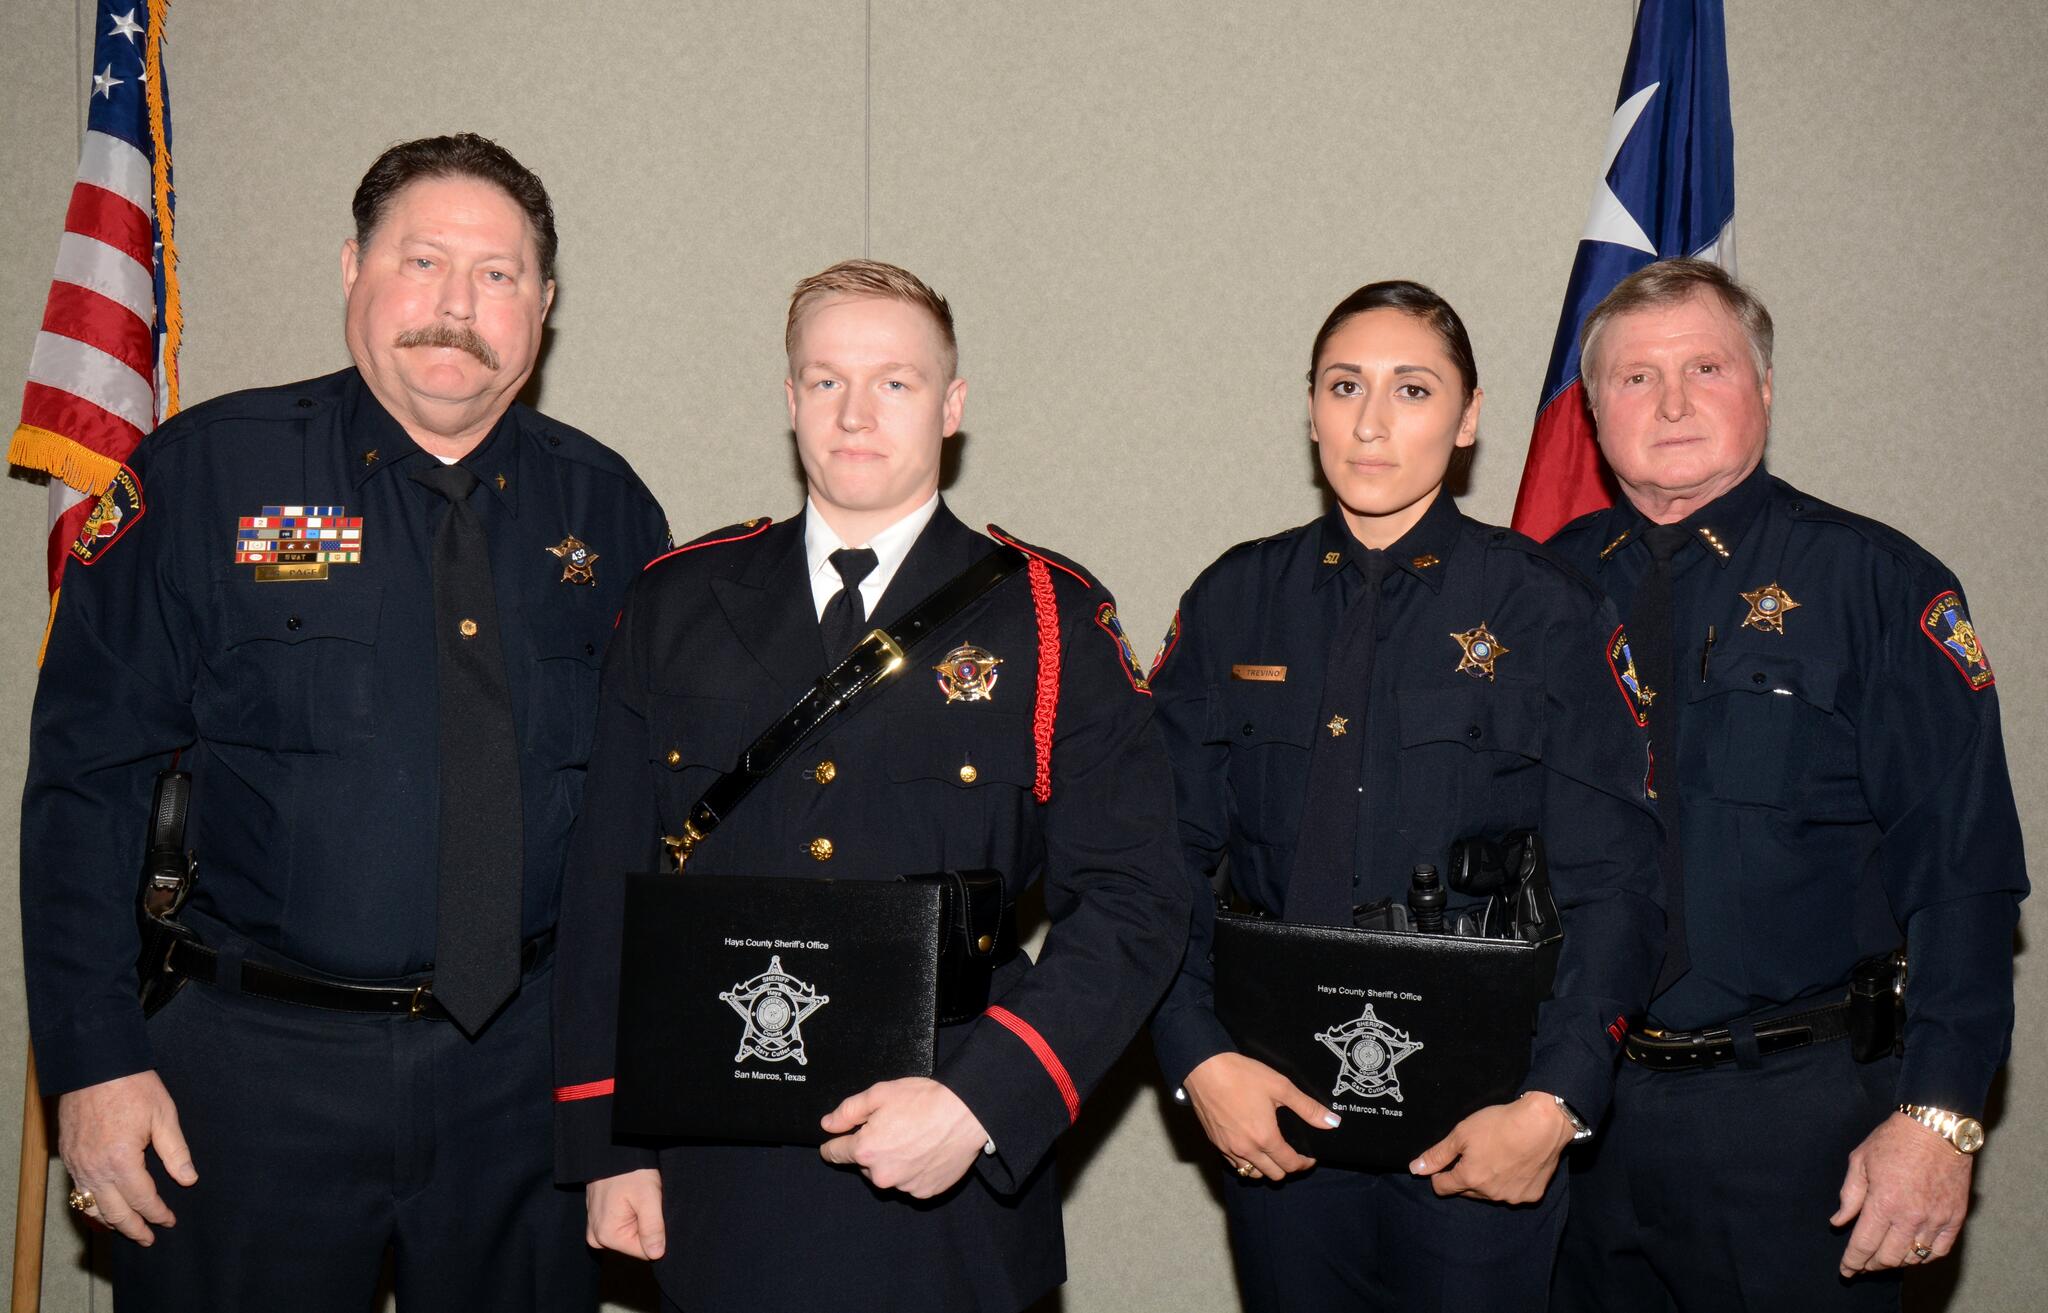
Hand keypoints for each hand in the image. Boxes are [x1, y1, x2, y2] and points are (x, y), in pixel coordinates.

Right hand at [56, 1070, 196, 1244]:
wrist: (94, 1065)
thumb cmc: (132, 1086)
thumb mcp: (164, 1115)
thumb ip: (176, 1152)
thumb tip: (188, 1180)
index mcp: (122, 1160)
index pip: (143, 1200)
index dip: (158, 1214)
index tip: (170, 1221)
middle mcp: (95, 1169)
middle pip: (115, 1212)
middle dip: (134, 1228)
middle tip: (149, 1238)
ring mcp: (77, 1165)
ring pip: (92, 1207)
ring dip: (111, 1222)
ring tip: (128, 1229)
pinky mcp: (68, 1157)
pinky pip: (78, 1192)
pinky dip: (90, 1207)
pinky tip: (102, 1209)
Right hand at [586, 1168, 665, 1259]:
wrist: (613, 1150)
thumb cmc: (631, 1171)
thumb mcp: (648, 1198)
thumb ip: (652, 1228)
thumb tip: (656, 1255)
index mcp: (607, 1235)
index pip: (644, 1252)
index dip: (656, 1233)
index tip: (653, 1211)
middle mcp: (597, 1237)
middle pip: (635, 1243)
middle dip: (646, 1225)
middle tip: (646, 1202)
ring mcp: (595, 1227)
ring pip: (630, 1234)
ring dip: (639, 1219)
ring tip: (638, 1199)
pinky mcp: (599, 1219)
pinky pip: (621, 1224)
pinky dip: (631, 1214)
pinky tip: (631, 1198)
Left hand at [818, 1077, 988, 1198]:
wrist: (967, 1114)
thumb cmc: (925, 1100)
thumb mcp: (880, 1094)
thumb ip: (848, 1111)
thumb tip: (828, 1125)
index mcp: (866, 1150)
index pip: (835, 1153)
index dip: (833, 1145)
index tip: (834, 1142)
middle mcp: (882, 1175)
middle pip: (865, 1165)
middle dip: (872, 1150)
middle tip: (893, 1129)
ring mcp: (905, 1186)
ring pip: (889, 1174)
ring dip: (894, 1161)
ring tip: (914, 1139)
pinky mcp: (925, 1191)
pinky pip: (910, 1182)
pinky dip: (914, 1170)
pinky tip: (926, 1152)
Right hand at [1181, 1051, 1339, 1181]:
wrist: (1204, 1068)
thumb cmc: (1242, 1075)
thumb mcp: (1280, 1087)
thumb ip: (1307, 1108)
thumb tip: (1332, 1122)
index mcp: (1265, 1138)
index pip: (1289, 1165)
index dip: (1304, 1164)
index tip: (1309, 1156)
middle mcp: (1246, 1149)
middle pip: (1273, 1175)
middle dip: (1287, 1168)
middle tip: (1293, 1153)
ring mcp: (1228, 1148)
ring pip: (1252, 1174)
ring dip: (1266, 1168)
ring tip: (1272, 1152)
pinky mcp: (1215, 1143)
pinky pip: (1234, 1164)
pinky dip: (1246, 1162)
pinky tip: (1250, 1146)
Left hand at [1410, 1091, 1573, 1202]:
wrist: (1543, 1123)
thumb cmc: (1500, 1124)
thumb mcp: (1461, 1133)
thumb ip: (1437, 1155)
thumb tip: (1415, 1169)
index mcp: (1470, 1179)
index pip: (1442, 1187)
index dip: (1440, 1174)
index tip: (1448, 1161)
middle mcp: (1490, 1194)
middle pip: (1466, 1191)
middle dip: (1465, 1176)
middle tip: (1475, 1154)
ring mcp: (1512, 1197)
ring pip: (1490, 1193)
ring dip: (1488, 1181)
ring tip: (1497, 1156)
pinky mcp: (1532, 1195)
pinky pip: (1513, 1193)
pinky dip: (1511, 1182)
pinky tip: (1516, 1163)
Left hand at [1833, 1112, 1972, 1275]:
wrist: (1937, 1128)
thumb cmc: (1894, 1140)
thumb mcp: (1860, 1161)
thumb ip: (1850, 1195)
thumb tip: (1839, 1222)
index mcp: (1883, 1202)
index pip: (1864, 1245)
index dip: (1852, 1262)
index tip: (1846, 1271)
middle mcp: (1910, 1216)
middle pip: (1888, 1257)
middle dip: (1871, 1265)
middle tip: (1862, 1264)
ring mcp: (1935, 1219)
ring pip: (1913, 1257)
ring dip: (1896, 1262)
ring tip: (1883, 1258)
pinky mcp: (1955, 1218)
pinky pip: (1938, 1251)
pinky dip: (1924, 1257)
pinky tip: (1912, 1253)